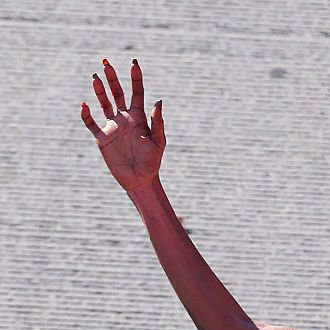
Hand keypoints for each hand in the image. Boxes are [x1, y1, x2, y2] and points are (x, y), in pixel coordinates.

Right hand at [81, 58, 164, 192]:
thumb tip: (158, 100)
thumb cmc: (152, 161)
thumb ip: (157, 121)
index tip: (134, 63)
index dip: (135, 78)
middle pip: (117, 93)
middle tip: (106, 63)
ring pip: (103, 104)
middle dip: (112, 79)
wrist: (140, 180)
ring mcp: (112, 127)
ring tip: (95, 78)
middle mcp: (125, 118)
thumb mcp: (159, 141)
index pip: (137, 93)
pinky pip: (90, 123)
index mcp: (139, 118)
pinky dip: (86, 115)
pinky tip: (84, 105)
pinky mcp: (102, 138)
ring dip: (99, 91)